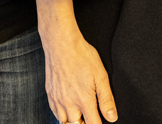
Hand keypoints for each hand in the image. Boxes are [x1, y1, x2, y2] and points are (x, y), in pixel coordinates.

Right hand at [36, 0, 116, 122]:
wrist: (62, 45)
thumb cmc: (82, 57)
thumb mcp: (101, 77)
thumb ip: (106, 99)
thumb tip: (112, 117)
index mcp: (84, 101)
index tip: (102, 121)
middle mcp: (69, 104)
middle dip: (86, 123)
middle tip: (92, 117)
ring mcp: (57, 100)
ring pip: (64, 121)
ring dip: (73, 121)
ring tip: (81, 115)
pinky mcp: (50, 94)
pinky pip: (54, 113)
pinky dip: (61, 115)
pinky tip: (67, 109)